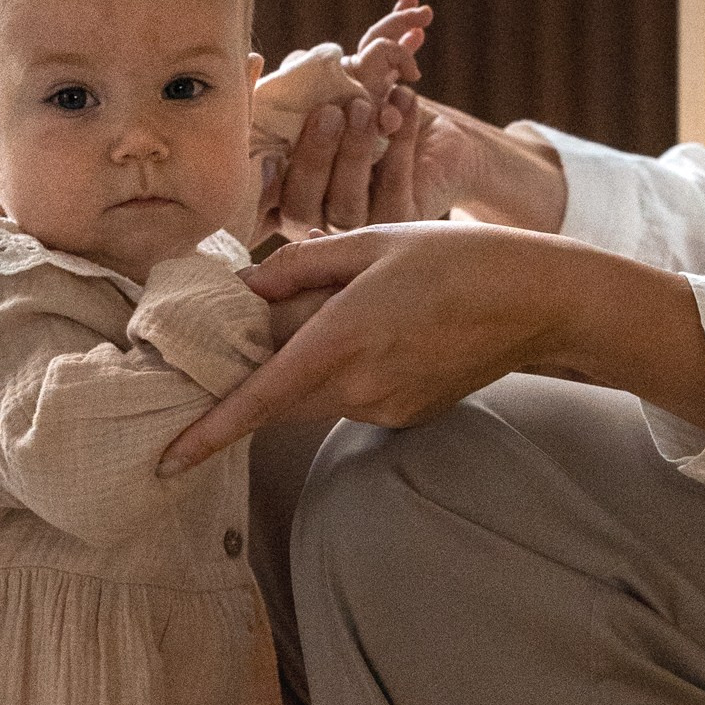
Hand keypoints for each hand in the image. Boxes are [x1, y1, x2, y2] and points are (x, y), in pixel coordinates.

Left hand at [156, 221, 704, 468]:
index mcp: (342, 340)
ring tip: (345, 310)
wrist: (536, 300)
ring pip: (314, 396)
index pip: (259, 399)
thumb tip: (243, 293)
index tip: (167, 461)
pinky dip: (344, 371)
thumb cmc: (454, 258)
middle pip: (278, 398)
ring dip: (303, 365)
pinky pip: (351, 397)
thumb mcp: (370, 243)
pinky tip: (384, 331)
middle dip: (252, 377)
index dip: (208, 433)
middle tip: (245, 331)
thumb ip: (299, 270)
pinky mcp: (406, 415)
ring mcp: (385, 408)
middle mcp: (360, 386)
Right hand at [252, 0, 431, 238]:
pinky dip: (399, 142)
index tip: (267, 154)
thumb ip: (300, 78)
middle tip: (329, 112)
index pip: (260, 201)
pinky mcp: (400, 223)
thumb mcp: (336, 89)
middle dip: (312, 159)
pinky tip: (403, 102)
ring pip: (346, 206)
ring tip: (364, 106)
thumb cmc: (371, 111)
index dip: (258, 186)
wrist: (438, 137)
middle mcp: (316, 220)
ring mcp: (358, 228)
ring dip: (353, 152)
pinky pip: (394, 190)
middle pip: (300, 207)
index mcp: (286, 194)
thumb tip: (256, 61)